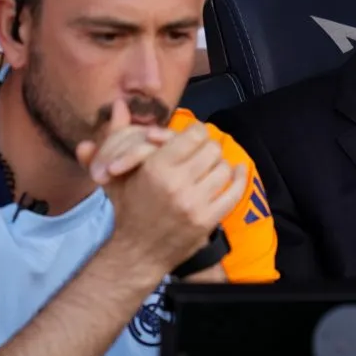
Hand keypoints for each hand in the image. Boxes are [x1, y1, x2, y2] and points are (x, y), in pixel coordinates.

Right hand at [75, 99, 247, 280]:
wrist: (136, 252)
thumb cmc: (127, 208)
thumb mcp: (116, 172)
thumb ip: (116, 136)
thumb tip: (118, 104)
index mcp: (156, 169)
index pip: (194, 135)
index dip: (195, 133)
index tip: (191, 138)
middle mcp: (177, 185)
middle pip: (212, 150)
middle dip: (206, 149)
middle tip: (201, 153)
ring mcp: (195, 204)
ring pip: (224, 168)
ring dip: (219, 165)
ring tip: (210, 166)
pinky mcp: (208, 220)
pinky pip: (235, 192)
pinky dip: (240, 179)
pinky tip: (237, 172)